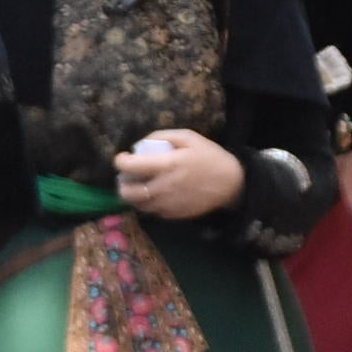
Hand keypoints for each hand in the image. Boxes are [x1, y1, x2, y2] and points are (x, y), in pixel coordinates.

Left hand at [114, 128, 244, 219]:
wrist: (231, 184)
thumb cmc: (209, 157)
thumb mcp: (189, 137)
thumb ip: (162, 136)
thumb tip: (140, 144)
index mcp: (167, 165)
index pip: (132, 167)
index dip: (120, 161)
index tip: (122, 158)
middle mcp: (164, 187)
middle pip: (128, 192)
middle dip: (121, 183)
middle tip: (127, 176)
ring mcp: (168, 204)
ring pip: (137, 205)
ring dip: (132, 195)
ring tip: (138, 185)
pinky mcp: (173, 215)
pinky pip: (151, 211)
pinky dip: (147, 203)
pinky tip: (154, 193)